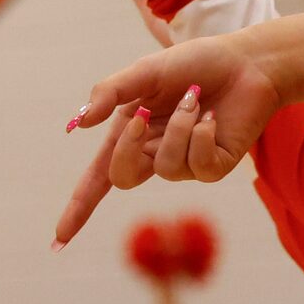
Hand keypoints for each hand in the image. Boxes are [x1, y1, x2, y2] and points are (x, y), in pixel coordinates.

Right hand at [50, 14, 303, 243]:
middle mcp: (153, 155)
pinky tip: (213, 117)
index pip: (97, 181)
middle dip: (128, 147)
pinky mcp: (216, 168)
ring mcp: (186, 165)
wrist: (246, 62)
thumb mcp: (143, 72)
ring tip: (196, 99)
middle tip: (144, 115)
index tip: (58, 242)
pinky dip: (202, 135)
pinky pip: (199, 165)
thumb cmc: (192, 65)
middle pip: (123, 177)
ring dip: (180, 127)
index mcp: (129, 135)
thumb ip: (109, 92)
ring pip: (167, 167)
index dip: (78, 211)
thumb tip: (81, 122)